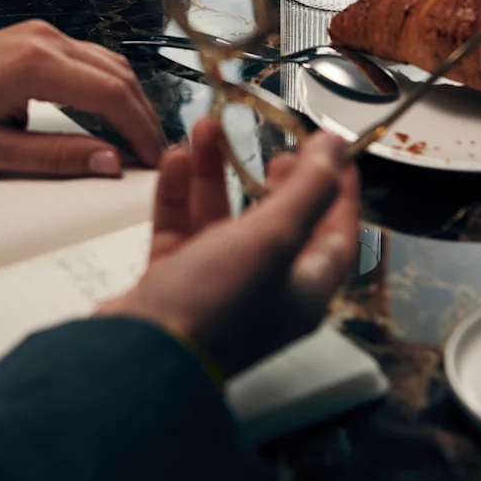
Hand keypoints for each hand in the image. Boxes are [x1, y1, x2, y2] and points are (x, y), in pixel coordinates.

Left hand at [0, 20, 164, 175]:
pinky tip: (107, 113)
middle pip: (116, 74)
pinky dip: (105, 84)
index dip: (140, 128)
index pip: (111, 94)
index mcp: (35, 65)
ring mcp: (40, 32)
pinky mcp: (34, 36)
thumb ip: (55, 157)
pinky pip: (85, 57)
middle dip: (141, 114)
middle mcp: (45, 39)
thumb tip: (110, 163)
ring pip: (106, 61)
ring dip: (126, 97)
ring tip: (136, 138)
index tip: (154, 161)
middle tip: (153, 155)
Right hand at [98, 119, 359, 377]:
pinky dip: (179, 193)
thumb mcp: (273, 237)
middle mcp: (263, 289)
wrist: (140, 353)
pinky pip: (180, 227)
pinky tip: (176, 159)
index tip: (338, 154)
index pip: (336, 235)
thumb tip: (339, 145)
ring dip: (215, 172)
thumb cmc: (217, 303)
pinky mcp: (172, 280)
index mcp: (302, 289)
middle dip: (274, 179)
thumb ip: (308, 187)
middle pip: (277, 224)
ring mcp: (214, 285)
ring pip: (221, 217)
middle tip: (276, 147)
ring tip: (207, 128)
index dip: (340, 193)